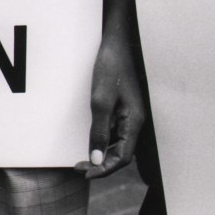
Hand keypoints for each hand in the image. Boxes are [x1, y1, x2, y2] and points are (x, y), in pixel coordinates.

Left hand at [75, 30, 144, 178]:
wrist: (115, 42)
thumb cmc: (110, 67)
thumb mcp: (100, 101)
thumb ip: (99, 131)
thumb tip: (97, 160)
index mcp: (134, 120)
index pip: (123, 157)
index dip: (104, 170)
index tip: (85, 172)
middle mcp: (135, 120)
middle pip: (121, 153)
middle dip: (101, 164)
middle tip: (79, 166)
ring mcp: (130, 113)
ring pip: (118, 143)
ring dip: (102, 152)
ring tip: (82, 156)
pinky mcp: (123, 107)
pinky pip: (115, 130)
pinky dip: (103, 138)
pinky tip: (90, 138)